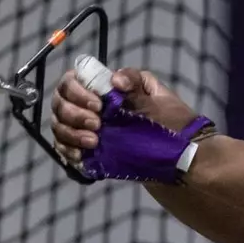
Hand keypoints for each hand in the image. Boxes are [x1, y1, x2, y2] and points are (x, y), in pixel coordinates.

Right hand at [50, 68, 207, 169]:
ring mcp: (89, 129)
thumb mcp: (159, 102)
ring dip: (70, 133)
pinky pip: (66, 148)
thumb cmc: (174, 126)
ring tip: (93, 143)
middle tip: (96, 126)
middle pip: (61, 102)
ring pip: (60, 125)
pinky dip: (69, 151)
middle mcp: (93, 106)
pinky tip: (81, 156)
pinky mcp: (91, 151)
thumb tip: (115, 79)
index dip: (78, 91)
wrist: (183, 163)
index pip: (74, 80)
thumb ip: (135, 87)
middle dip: (73, 114)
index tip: (97, 106)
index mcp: (108, 87)